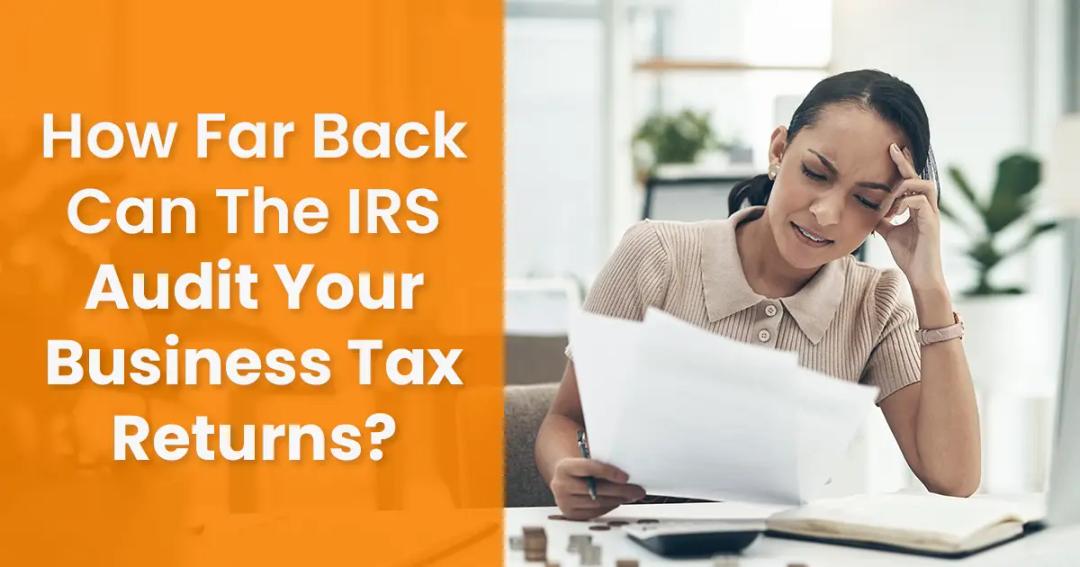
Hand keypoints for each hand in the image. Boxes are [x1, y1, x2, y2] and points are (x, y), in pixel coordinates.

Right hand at [549, 457, 645, 519]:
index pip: (589, 467)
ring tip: (632, 496)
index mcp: (564, 467)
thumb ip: (600, 462)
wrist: (563, 479)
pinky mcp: (571, 514)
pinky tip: (618, 501)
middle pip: (595, 489)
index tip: (626, 477)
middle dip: (620, 490)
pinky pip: (595, 512)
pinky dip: (610, 506)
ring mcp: (564, 502)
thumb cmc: (580, 468)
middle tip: (637, 490)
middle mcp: (561, 485)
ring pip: (597, 502)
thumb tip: (626, 471)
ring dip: (618, 500)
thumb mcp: (585, 459)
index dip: (608, 472)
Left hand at [876, 143, 946, 290]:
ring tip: (890, 200)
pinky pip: (920, 203)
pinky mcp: (932, 225)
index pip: (911, 181)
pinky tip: (893, 215)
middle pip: (920, 177)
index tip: (892, 148)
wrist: (921, 277)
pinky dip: (904, 204)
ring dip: (905, 187)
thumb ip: (883, 219)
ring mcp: (932, 215)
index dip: (903, 164)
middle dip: (906, 162)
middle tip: (892, 148)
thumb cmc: (909, 255)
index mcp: (919, 208)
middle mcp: (928, 208)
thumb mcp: (889, 233)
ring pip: (926, 186)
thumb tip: (868, 210)